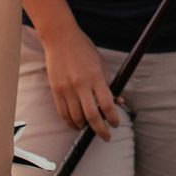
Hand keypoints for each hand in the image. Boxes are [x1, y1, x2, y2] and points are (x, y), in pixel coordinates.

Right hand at [40, 23, 120, 138]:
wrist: (61, 39)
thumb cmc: (84, 49)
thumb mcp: (101, 64)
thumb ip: (109, 83)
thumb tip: (119, 101)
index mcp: (96, 77)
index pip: (107, 104)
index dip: (113, 118)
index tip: (116, 125)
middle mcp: (81, 85)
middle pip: (92, 116)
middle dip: (101, 130)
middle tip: (106, 136)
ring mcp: (66, 89)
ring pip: (76, 118)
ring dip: (84, 126)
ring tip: (90, 127)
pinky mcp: (55, 90)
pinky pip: (63, 113)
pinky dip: (70, 122)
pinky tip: (76, 124)